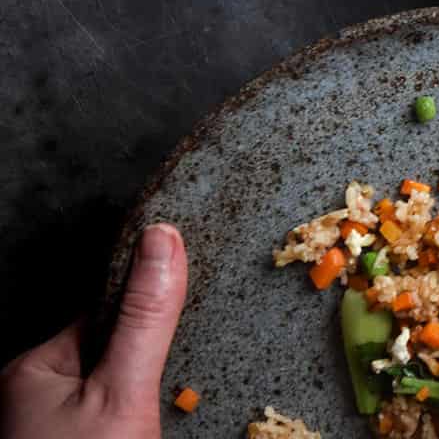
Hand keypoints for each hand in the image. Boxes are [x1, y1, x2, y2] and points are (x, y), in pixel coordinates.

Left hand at [1, 224, 188, 438]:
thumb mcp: (124, 394)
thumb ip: (145, 318)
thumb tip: (164, 237)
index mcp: (32, 368)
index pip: (102, 310)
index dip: (147, 311)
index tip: (189, 310)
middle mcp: (31, 395)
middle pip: (109, 350)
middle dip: (148, 360)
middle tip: (172, 384)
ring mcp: (49, 429)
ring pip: (114, 388)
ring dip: (147, 393)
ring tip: (161, 416)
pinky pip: (111, 419)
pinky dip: (137, 420)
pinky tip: (151, 430)